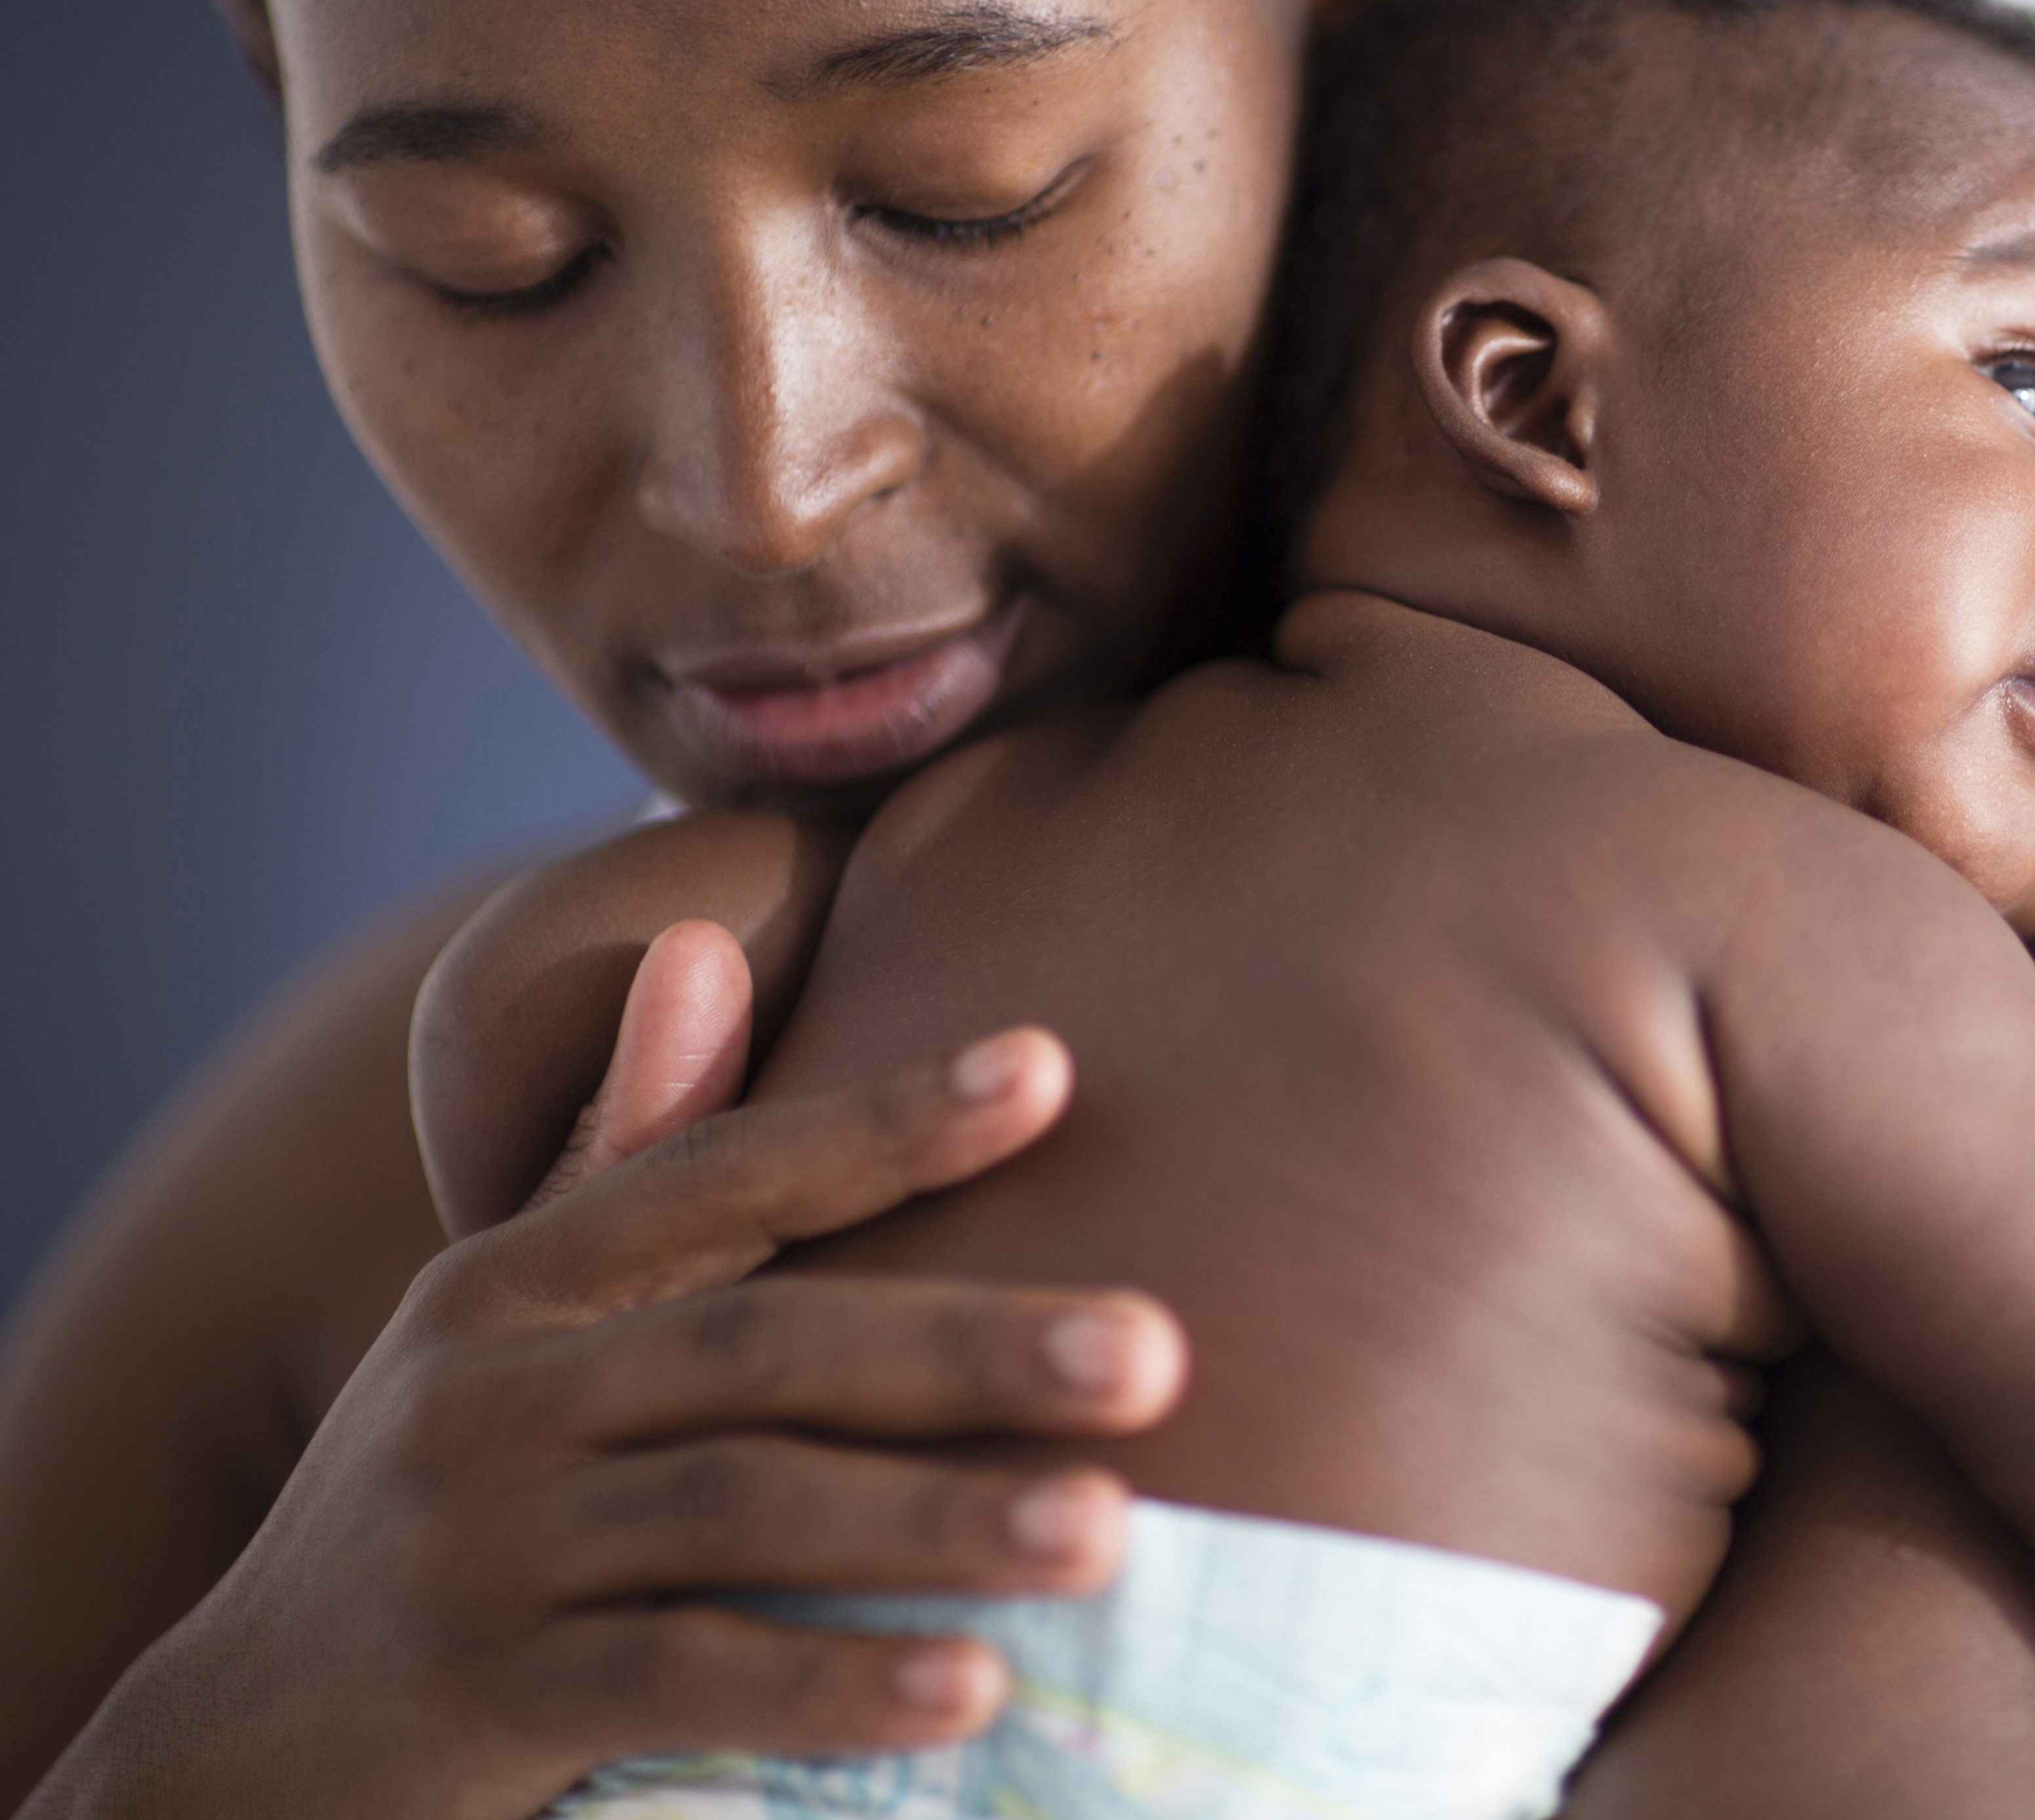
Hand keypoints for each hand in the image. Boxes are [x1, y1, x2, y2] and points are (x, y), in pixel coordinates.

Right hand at [21, 926, 1184, 1819]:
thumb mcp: (506, 1339)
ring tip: (1110, 1532)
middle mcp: (484, 1395)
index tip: (1054, 1070)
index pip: (722, 1175)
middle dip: (967, 1345)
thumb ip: (623, 1166)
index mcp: (512, 1287)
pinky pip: (679, 1683)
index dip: (884, 1122)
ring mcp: (471, 1551)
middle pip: (763, 1347)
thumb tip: (705, 944)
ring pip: (739, 1514)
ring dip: (934, 1524)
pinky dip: (829, 1685)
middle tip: (1160, 1350)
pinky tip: (975, 1692)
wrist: (227, 1766)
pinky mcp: (473, 1704)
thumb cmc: (443, 1520)